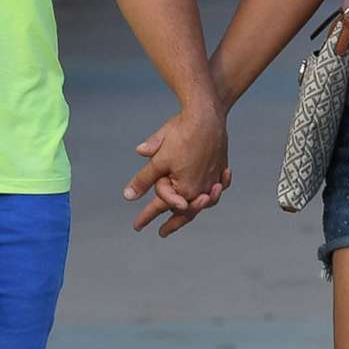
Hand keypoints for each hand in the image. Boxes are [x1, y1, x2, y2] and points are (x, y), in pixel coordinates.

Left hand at [126, 104, 230, 235]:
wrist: (207, 115)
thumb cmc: (182, 135)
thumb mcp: (158, 159)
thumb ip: (144, 180)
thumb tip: (128, 196)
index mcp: (184, 189)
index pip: (161, 207)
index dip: (146, 217)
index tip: (137, 227)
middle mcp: (201, 189)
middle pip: (185, 212)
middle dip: (173, 223)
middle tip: (163, 232)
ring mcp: (214, 179)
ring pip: (203, 202)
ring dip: (193, 211)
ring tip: (186, 214)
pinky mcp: (221, 168)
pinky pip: (218, 187)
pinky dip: (213, 192)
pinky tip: (209, 192)